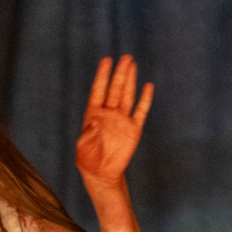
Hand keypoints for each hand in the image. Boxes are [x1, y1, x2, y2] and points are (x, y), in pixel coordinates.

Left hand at [76, 55, 153, 187]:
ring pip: (127, 95)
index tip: (107, 60)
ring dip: (130, 80)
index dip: (102, 75)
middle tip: (125, 57)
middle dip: (120, 73)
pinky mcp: (133, 129)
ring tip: (132, 64)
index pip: (99, 90)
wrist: (102, 174)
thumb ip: (88, 133)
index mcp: (93, 114)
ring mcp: (121, 120)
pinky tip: (148, 86)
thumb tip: (95, 120)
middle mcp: (108, 114)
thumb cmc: (88, 159)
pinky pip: (140, 111)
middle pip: (115, 89)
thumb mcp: (83, 147)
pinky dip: (145, 99)